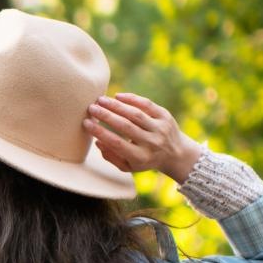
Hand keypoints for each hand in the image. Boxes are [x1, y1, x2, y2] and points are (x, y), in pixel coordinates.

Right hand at [83, 93, 204, 183]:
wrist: (176, 154)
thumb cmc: (145, 159)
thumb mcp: (128, 166)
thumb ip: (112, 157)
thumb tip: (98, 141)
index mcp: (141, 157)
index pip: (117, 143)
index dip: (100, 132)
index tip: (86, 123)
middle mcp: (152, 143)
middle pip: (125, 126)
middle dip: (106, 115)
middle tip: (91, 108)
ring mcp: (160, 128)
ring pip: (135, 114)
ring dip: (116, 105)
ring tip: (101, 99)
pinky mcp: (165, 116)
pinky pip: (147, 104)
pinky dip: (132, 99)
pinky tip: (118, 96)